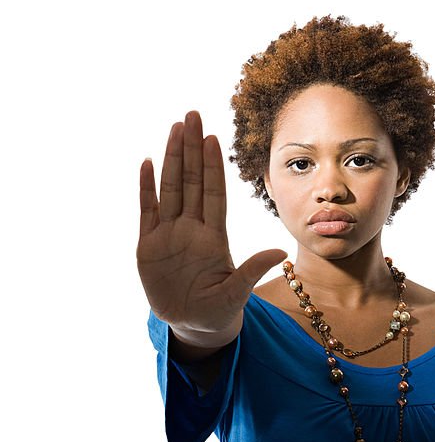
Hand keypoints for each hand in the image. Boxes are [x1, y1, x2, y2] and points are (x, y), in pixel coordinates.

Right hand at [137, 110, 286, 342]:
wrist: (194, 326)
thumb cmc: (219, 310)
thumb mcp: (237, 292)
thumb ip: (253, 270)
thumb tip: (282, 253)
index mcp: (213, 237)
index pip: (213, 193)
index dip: (212, 166)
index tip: (213, 137)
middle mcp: (191, 229)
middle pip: (191, 181)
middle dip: (191, 149)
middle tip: (192, 115)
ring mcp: (169, 235)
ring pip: (170, 189)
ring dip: (170, 159)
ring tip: (174, 128)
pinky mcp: (148, 246)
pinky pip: (147, 211)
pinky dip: (146, 188)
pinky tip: (147, 163)